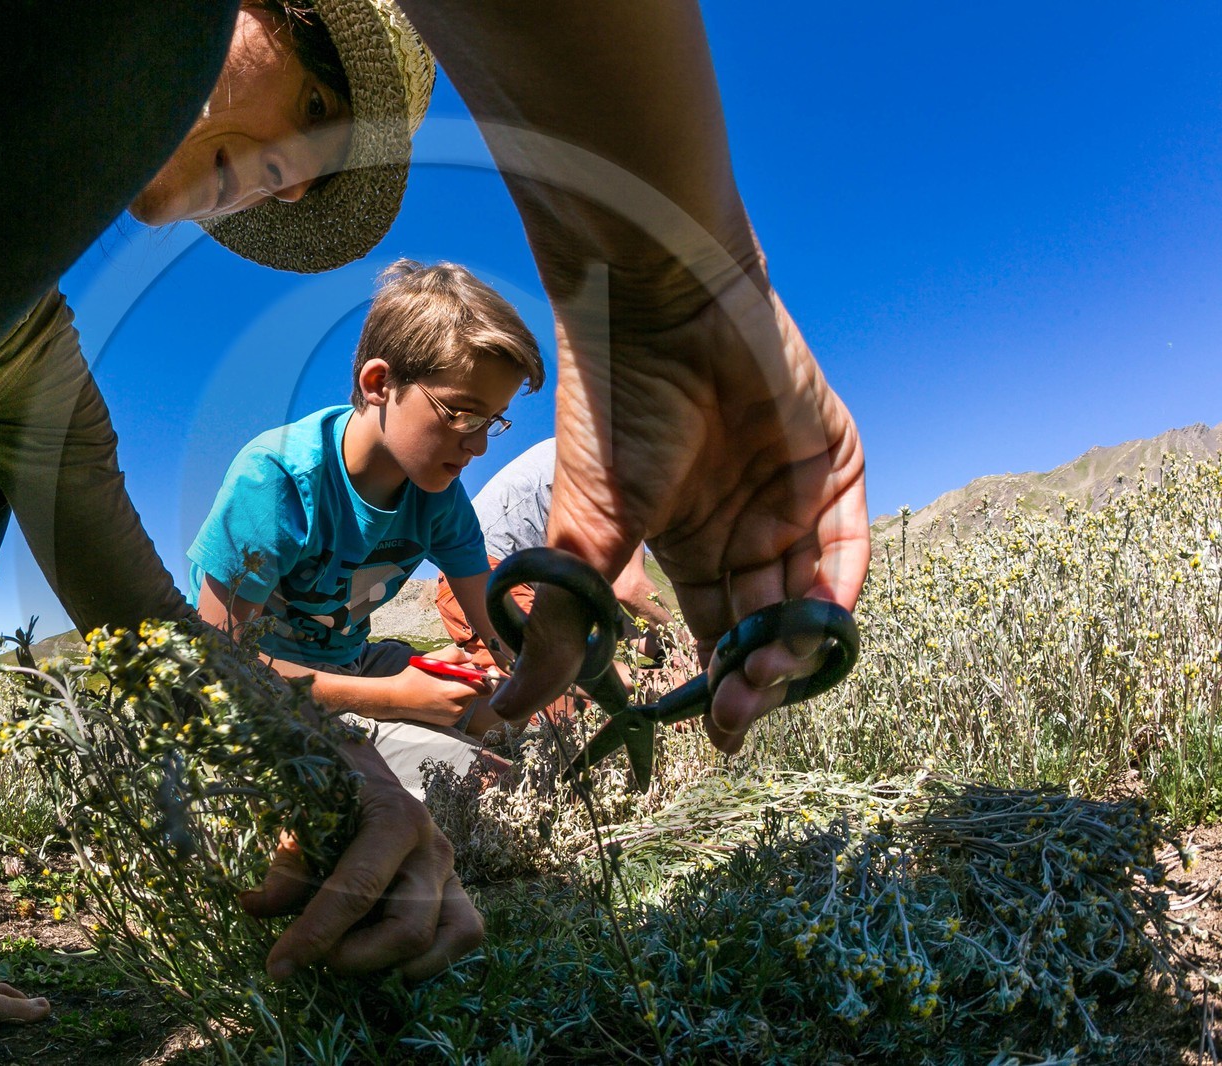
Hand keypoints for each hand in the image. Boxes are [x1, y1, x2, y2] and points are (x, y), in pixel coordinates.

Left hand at [240, 739, 483, 979]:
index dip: (317, 933)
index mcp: (395, 818)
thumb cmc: (328, 793)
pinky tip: (390, 959)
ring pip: (452, 936)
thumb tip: (255, 908)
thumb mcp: (300, 821)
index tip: (279, 965)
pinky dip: (436, 957)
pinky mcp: (456, 888)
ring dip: (400, 962)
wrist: (361, 766)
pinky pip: (466, 932)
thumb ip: (285, 867)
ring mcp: (451, 869)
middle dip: (357, 956)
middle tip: (318, 955)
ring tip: (357, 955)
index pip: (358, 889)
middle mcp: (432, 846)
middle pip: (408, 928)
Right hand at [386, 646, 493, 727]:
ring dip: (464, 688)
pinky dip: (457, 697)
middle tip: (457, 670)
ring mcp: (453, 717)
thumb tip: (470, 657)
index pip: (484, 689)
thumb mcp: (430, 660)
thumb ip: (453, 655)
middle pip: (476, 691)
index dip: (489, 678)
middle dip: (471, 679)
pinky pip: (461, 706)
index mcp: (452, 693)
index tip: (489, 669)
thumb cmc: (412, 678)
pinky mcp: (449, 722)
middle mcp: (456, 708)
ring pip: (469, 698)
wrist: (396, 700)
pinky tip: (442, 692)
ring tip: (445, 681)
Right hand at [491, 289, 868, 753]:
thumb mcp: (584, 535)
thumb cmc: (610, 411)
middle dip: (754, 676)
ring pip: (806, 596)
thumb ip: (564, 628)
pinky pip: (847, 546)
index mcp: (681, 541)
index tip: (718, 736)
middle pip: (762, 623)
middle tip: (739, 712)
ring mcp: (787, 496)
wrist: (654, 309)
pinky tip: (812, 628)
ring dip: (791, 645)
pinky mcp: (832, 464)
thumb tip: (508, 712)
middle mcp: (739, 525)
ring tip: (766, 675)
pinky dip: (837, 593)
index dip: (717, 686)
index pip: (712, 631)